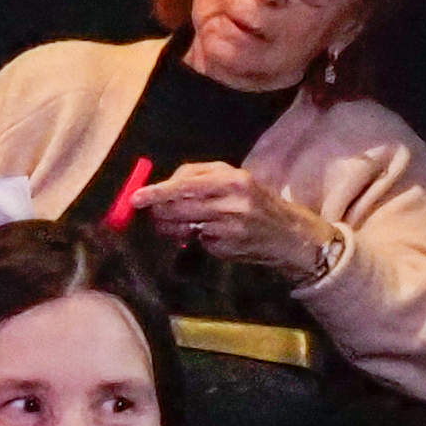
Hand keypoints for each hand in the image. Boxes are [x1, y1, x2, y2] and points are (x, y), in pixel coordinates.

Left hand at [131, 161, 331, 275]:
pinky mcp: (227, 248)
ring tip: (179, 224)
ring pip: (183, 226)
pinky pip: (197, 241)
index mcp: (233, 179)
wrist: (289, 235)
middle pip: (179, 206)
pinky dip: (194, 238)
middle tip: (153, 214)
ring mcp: (229, 228)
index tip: (136, 198)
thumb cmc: (256, 201)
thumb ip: (199, 177)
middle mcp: (232, 202)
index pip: (185, 184)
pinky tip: (207, 235)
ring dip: (171, 227)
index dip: (157, 192)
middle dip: (159, 212)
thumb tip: (161, 186)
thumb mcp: (235, 179)